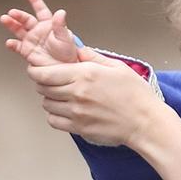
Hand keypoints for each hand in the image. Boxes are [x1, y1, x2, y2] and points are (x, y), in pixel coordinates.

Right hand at [2, 0, 82, 68]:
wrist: (63, 69)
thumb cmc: (68, 54)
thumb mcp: (66, 38)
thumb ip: (61, 25)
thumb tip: (61, 12)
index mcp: (49, 25)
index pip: (41, 10)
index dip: (36, 2)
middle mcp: (38, 31)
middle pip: (26, 19)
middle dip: (18, 15)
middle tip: (12, 12)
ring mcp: (31, 41)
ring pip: (18, 30)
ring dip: (11, 25)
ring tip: (5, 19)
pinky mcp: (27, 51)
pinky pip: (17, 46)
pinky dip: (12, 44)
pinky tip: (9, 42)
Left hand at [26, 53, 160, 147]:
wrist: (145, 122)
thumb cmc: (136, 95)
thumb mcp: (117, 67)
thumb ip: (93, 57)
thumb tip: (77, 50)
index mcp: (84, 74)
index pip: (45, 73)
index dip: (35, 71)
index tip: (35, 69)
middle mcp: (76, 93)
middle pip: (42, 88)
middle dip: (43, 83)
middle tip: (51, 82)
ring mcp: (76, 112)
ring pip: (46, 104)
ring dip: (49, 99)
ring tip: (61, 96)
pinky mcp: (79, 128)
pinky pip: (54, 121)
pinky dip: (54, 115)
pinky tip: (65, 111)